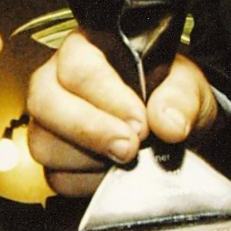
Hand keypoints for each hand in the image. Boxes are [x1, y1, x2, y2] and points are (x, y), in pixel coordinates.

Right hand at [25, 29, 217, 196]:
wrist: (171, 127)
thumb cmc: (170, 94)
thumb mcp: (187, 85)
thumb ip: (181, 97)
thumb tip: (167, 123)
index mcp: (87, 48)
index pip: (78, 67)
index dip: (106, 97)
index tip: (139, 122)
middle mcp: (58, 79)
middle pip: (44, 102)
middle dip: (88, 130)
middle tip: (129, 148)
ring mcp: (52, 121)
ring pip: (43, 143)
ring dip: (88, 159)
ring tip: (127, 159)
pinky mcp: (55, 157)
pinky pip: (57, 177)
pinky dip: (88, 182)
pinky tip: (114, 172)